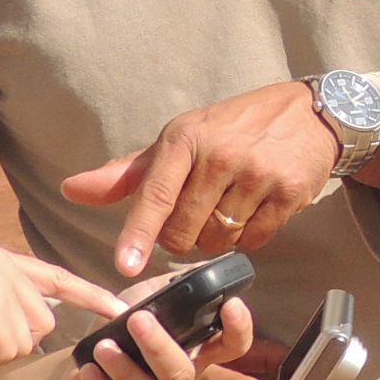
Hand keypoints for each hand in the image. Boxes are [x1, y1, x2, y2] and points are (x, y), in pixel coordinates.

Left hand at [61, 82, 344, 277]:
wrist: (308, 114)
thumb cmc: (232, 128)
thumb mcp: (179, 140)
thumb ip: (127, 174)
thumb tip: (72, 190)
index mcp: (185, 138)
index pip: (155, 194)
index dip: (137, 233)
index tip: (124, 265)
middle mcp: (220, 155)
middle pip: (183, 232)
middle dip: (183, 235)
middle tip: (198, 210)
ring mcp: (257, 174)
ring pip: (217, 240)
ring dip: (216, 236)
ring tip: (229, 204)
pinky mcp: (288, 193)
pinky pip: (253, 241)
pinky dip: (248, 235)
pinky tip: (254, 208)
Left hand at [68, 285, 265, 379]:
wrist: (78, 363)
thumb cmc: (118, 330)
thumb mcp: (142, 299)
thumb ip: (169, 287)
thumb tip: (201, 269)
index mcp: (195, 351)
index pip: (233, 345)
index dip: (239, 328)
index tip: (230, 304)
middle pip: (184, 373)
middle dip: (160, 346)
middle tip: (136, 319)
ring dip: (127, 372)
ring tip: (102, 347)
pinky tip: (88, 370)